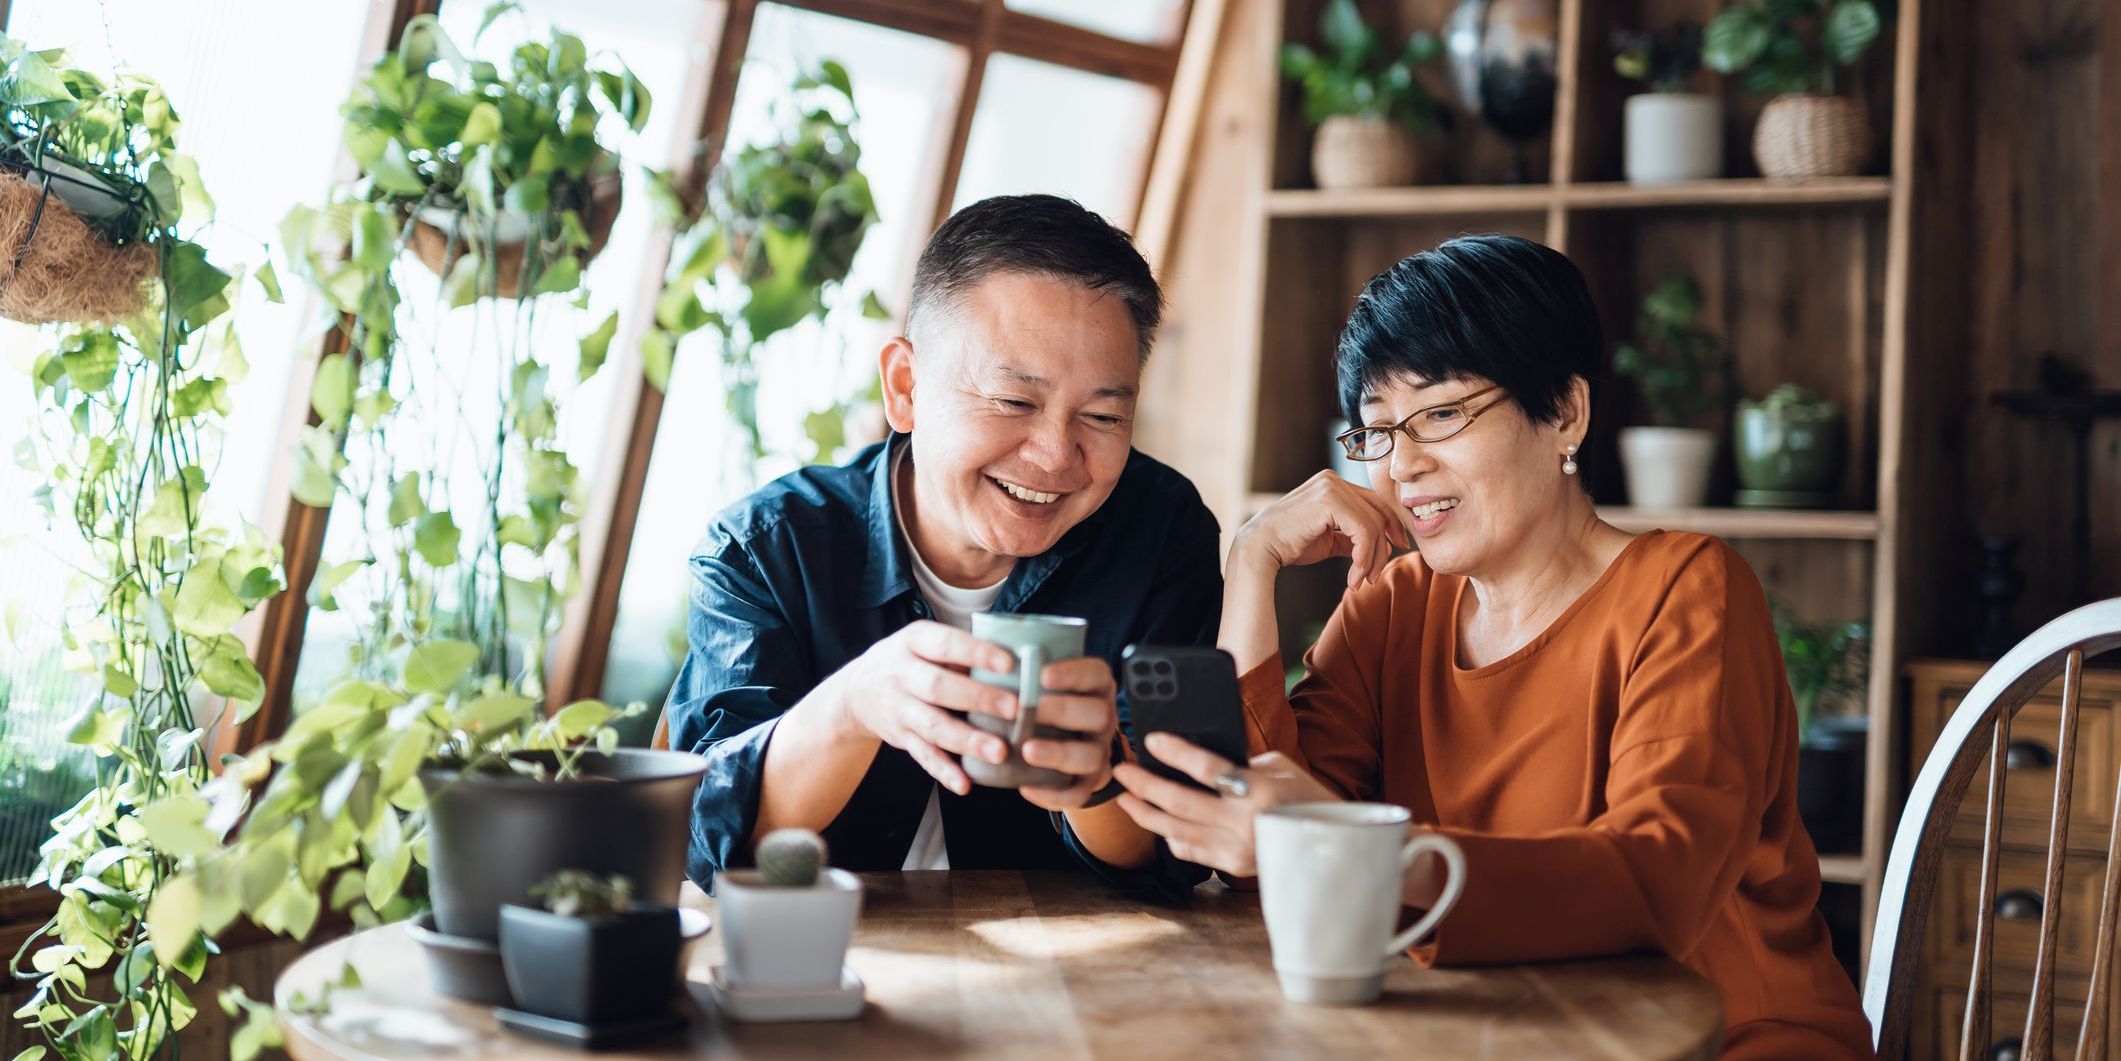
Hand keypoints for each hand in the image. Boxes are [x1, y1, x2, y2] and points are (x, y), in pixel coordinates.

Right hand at [822, 620, 1019, 795]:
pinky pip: (923, 756)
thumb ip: (960, 651)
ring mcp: (899, 709)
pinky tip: (964, 783)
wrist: (856, 691)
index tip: (1008, 663)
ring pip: (933, 726)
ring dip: (967, 741)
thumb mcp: (924, 642)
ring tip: (998, 752)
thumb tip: (1017, 662)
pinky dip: (944, 771)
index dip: (975, 653)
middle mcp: (901, 675)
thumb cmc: (908, 660)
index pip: (945, 645)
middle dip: (978, 698)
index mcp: (913, 642)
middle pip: (939, 687)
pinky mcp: (900, 738)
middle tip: (1013, 708)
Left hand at [1015, 657, 1120, 810]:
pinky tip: (1026, 787)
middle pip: (1098, 713)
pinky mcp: (1089, 781)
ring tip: (1027, 750)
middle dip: (1063, 711)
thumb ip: (1027, 669)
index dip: (1073, 673)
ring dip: (1059, 753)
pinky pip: (1079, 793)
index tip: (1042, 675)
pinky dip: (1054, 794)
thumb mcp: (1042, 681)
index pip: (1095, 673)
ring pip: (1091, 755)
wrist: (1063, 741)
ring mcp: (1099, 750)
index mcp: (1095, 686)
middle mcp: (1103, 717)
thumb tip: (989, 651)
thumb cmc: (1044, 702)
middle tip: (1030, 710)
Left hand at [1112, 733, 1335, 875]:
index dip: (1176, 753)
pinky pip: (1189, 850)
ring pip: (1176, 829)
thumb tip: (1198, 758)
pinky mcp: (1232, 866)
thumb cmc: (1306, 796)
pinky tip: (1155, 821)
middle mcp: (1244, 822)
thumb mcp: (1280, 768)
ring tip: (1125, 797)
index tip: (1151, 740)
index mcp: (1260, 790)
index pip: (1208, 769)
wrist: (1331, 845)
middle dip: (1144, 785)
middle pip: (1180, 802)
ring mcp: (1236, 848)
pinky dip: (1168, 835)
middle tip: (1121, 771)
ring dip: (1145, 812)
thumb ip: (1241, 762)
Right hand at [1230, 470, 1407, 589]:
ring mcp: (1332, 487)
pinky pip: (1363, 531)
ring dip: (1372, 559)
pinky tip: (1354, 575)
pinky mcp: (1330, 501)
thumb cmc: (1289, 545)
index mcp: (1333, 484)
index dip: (1390, 526)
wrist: (1260, 549)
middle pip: (1377, 512)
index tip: (1396, 549)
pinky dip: (1364, 557)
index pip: (1373, 503)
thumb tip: (1381, 546)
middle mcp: (1333, 480)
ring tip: (1361, 580)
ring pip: (1372, 524)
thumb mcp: (1328, 539)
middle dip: (1383, 547)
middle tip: (1375, 576)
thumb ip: (1351, 538)